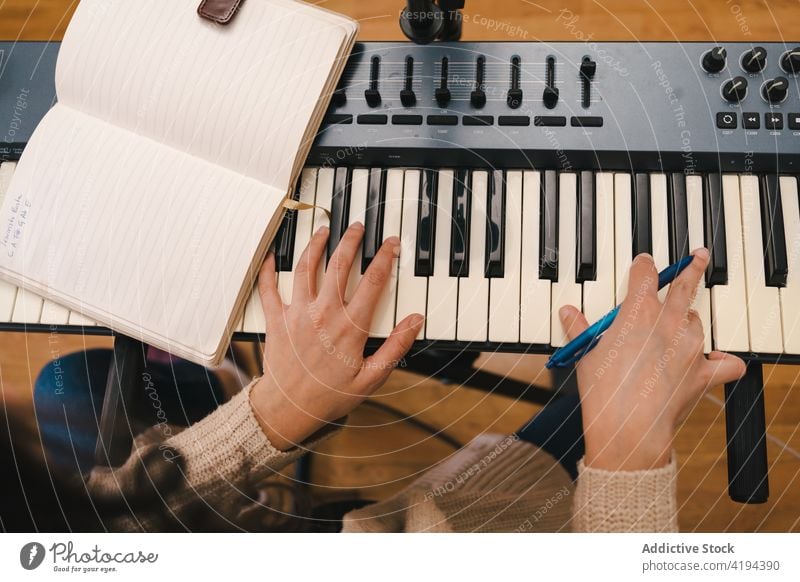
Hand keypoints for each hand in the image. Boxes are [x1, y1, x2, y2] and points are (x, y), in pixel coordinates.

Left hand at [249, 223, 423, 449]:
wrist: (289, 409)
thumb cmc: (330, 396)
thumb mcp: (371, 378)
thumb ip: (395, 347)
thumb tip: (414, 321)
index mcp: (350, 327)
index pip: (373, 281)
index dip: (384, 257)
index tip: (391, 244)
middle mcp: (324, 313)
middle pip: (339, 265)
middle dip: (351, 241)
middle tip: (357, 227)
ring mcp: (298, 314)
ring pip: (306, 268)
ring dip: (316, 245)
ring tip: (323, 231)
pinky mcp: (277, 320)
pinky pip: (269, 288)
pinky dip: (269, 269)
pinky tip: (272, 255)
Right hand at [558, 248, 745, 470]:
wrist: (628, 425)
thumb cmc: (604, 391)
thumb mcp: (585, 354)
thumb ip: (580, 329)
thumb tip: (568, 313)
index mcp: (638, 312)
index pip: (645, 274)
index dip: (644, 265)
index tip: (644, 262)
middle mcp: (669, 322)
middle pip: (685, 285)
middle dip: (692, 268)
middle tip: (700, 256)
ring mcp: (691, 346)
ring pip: (697, 321)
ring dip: (690, 321)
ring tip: (682, 326)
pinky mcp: (703, 373)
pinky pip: (726, 363)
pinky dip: (724, 361)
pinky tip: (720, 360)